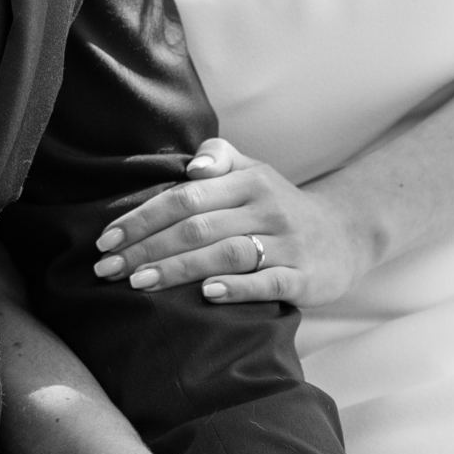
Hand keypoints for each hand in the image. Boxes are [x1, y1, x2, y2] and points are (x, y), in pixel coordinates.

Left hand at [93, 139, 368, 306]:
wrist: (346, 234)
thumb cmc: (279, 204)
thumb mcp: (254, 170)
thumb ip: (218, 158)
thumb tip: (189, 167)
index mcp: (248, 181)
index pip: (185, 197)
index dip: (143, 217)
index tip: (107, 239)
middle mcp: (267, 208)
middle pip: (197, 227)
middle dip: (147, 248)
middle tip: (107, 269)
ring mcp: (287, 244)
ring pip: (225, 254)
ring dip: (178, 269)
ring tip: (138, 283)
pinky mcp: (304, 277)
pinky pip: (267, 282)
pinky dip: (235, 288)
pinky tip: (204, 295)